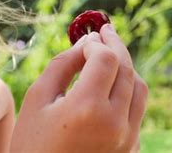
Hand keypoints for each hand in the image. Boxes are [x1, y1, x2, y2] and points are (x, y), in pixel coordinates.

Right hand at [11, 24, 147, 152]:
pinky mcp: (130, 148)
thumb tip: (85, 42)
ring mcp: (127, 139)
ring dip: (126, 66)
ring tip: (109, 54)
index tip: (86, 36)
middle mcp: (115, 123)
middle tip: (104, 31)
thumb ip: (62, 65)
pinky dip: (127, 89)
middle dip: (115, 46)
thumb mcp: (37, 98)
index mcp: (87, 108)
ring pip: (139, 89)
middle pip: (127, 70)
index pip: (106, 59)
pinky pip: (137, 109)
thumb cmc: (32, 141)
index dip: (97, 42)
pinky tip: (110, 83)